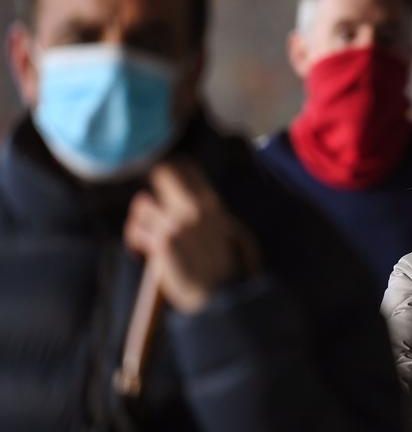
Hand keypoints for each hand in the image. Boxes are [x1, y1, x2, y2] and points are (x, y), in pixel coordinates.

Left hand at [124, 160, 260, 313]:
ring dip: (140, 220)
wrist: (219, 296)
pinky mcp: (162, 242)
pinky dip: (135, 241)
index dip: (169, 170)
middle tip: (150, 207)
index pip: (186, 167)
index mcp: (210, 202)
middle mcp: (194, 207)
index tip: (162, 183)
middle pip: (161, 173)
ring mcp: (177, 223)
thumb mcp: (223, 229)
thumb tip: (181, 194)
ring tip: (146, 236)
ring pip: (142, 204)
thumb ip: (204, 210)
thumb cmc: (220, 266)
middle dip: (152, 187)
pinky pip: (136, 230)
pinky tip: (143, 252)